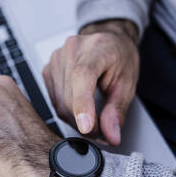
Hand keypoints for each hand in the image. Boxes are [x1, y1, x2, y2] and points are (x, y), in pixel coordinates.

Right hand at [42, 20, 138, 145]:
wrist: (107, 42)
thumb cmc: (118, 56)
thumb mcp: (127, 82)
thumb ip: (117, 110)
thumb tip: (110, 134)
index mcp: (96, 48)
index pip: (82, 77)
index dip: (82, 105)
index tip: (86, 128)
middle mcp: (71, 51)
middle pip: (69, 98)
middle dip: (85, 122)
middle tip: (101, 131)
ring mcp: (56, 60)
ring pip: (59, 103)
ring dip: (75, 120)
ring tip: (92, 120)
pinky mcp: (48, 70)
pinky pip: (53, 100)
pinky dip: (67, 111)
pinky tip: (79, 109)